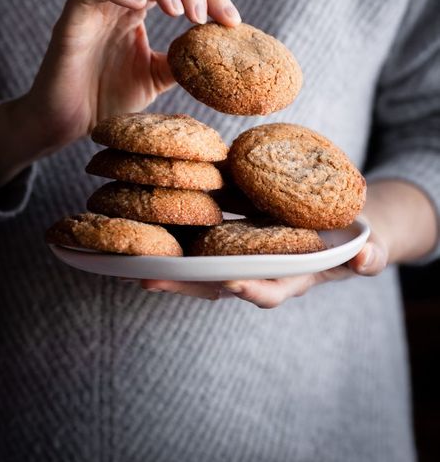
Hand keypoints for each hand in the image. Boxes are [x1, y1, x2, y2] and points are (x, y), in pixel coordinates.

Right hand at [0, 0, 240, 188]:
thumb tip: (217, 52)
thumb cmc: (107, 99)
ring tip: (178, 12)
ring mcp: (93, 3)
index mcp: (139, 4)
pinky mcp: (70, 18)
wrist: (67, 124)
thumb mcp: (156, 77)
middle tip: (203, 15)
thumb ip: (182, 59)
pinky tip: (141, 11)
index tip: (233, 22)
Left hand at [140, 223, 388, 307]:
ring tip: (132, 252)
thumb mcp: (368, 247)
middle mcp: (262, 267)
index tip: (232, 284)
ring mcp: (246, 249)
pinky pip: (206, 229)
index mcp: (292, 276)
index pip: (269, 289)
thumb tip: (366, 258)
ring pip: (204, 257)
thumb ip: (368, 256)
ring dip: (171, 257)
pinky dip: (181, 226)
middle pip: (219, 280)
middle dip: (185, 282)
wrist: (345, 224)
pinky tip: (153, 212)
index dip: (251, 288)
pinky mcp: (237, 227)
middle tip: (147, 277)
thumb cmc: (357, 240)